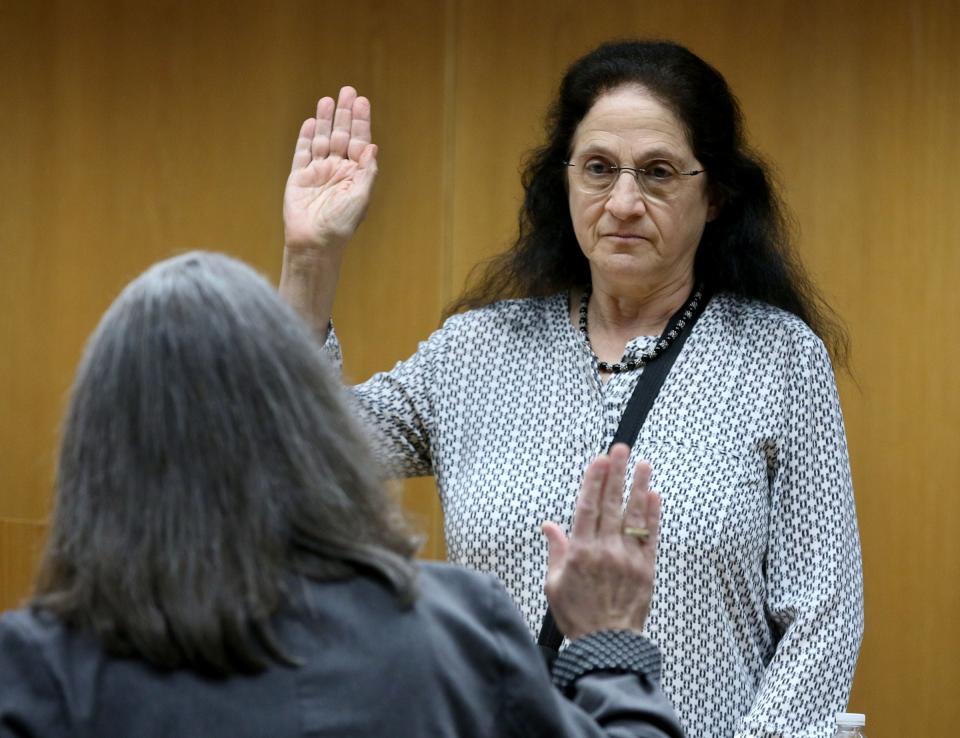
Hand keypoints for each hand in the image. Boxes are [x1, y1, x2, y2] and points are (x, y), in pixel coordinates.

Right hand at [283, 86, 377, 253]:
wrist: (314, 243)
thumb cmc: (341, 225)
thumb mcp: (360, 198)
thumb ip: (366, 172)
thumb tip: (372, 146)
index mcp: (355, 175)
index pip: (360, 142)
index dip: (361, 122)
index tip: (362, 102)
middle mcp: (337, 170)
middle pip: (342, 135)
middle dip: (345, 114)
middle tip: (348, 91)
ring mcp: (317, 172)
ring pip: (322, 140)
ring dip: (326, 120)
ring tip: (328, 99)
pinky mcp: (299, 177)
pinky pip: (302, 153)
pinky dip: (306, 137)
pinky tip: (312, 122)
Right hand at [541, 444, 660, 639]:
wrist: (607, 645)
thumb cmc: (577, 615)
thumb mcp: (554, 584)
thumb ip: (556, 551)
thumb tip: (550, 526)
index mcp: (580, 553)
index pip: (587, 507)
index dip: (593, 481)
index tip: (599, 460)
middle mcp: (605, 551)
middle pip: (611, 504)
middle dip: (616, 474)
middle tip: (621, 449)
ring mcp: (628, 558)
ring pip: (633, 516)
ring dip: (638, 487)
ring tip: (643, 464)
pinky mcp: (646, 569)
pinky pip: (650, 537)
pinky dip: (652, 516)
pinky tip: (654, 496)